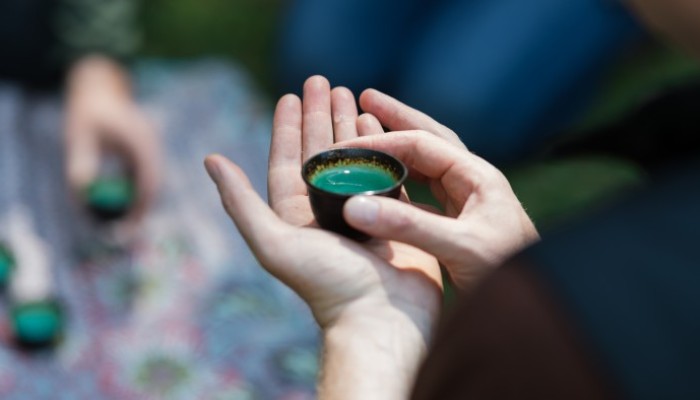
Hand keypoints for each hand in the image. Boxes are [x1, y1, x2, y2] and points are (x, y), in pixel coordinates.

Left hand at [64, 55, 159, 223]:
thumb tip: (82, 195)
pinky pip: (146, 179)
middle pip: (154, 185)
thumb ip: (81, 163)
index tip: (127, 225)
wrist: (100, 89)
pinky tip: (123, 207)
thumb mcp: (78, 136)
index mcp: (140, 139)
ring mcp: (152, 150)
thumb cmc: (87, 112)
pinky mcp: (147, 154)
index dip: (140, 205)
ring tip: (123, 224)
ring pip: (152, 184)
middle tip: (125, 233)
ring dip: (140, 203)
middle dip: (142, 210)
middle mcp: (152, 146)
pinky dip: (137, 194)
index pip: (148, 179)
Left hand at [205, 76, 441, 398]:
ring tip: (351, 93)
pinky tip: (382, 126)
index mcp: (296, 215)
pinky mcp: (394, 216)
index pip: (288, 160)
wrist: (382, 320)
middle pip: (321, 152)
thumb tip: (210, 159)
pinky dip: (384, 147)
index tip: (290, 94)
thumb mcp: (274, 242)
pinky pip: (387, 173)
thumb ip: (241, 202)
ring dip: (351, 126)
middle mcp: (326, 211)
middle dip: (320, 116)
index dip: (287, 126)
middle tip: (323, 82)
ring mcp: (362, 213)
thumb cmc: (327, 285)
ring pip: (354, 158)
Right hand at [337, 90, 539, 291]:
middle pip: (429, 139)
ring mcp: (467, 200)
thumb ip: (408, 227)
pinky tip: (385, 185)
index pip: (422, 144)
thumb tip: (356, 208)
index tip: (348, 145)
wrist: (536, 303)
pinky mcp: (460, 222)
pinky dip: (401, 183)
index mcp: (477, 176)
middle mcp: (472, 181)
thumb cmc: (509, 271)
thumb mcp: (459, 246)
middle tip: (365, 97)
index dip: (384, 141)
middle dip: (397, 118)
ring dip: (398, 148)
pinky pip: (424, 192)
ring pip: (426, 164)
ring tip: (371, 134)